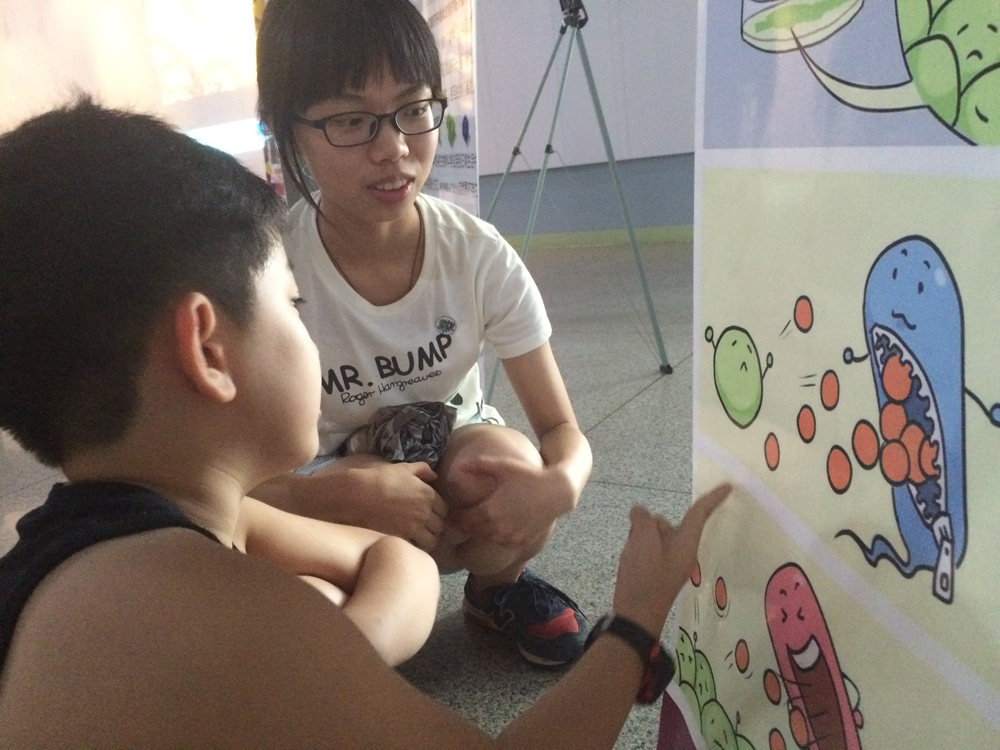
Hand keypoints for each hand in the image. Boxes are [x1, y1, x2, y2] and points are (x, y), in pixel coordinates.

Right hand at [314, 458, 448, 550]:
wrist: (355, 496)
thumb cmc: (378, 479)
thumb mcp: (401, 468)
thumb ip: (422, 470)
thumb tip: (434, 476)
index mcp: (428, 494)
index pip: (444, 510)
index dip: (437, 513)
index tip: (428, 515)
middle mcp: (425, 512)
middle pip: (440, 527)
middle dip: (433, 528)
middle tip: (422, 528)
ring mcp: (414, 528)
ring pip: (431, 541)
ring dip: (426, 540)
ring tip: (416, 538)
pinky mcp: (401, 539)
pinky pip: (417, 548)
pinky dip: (415, 547)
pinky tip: (406, 542)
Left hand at [449, 455, 572, 547]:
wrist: (557, 492)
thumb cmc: (529, 476)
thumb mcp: (504, 466)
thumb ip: (479, 465)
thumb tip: (460, 465)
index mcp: (489, 510)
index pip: (462, 521)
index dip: (455, 517)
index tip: (453, 512)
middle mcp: (498, 527)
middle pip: (472, 531)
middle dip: (465, 525)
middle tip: (461, 517)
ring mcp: (510, 536)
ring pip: (486, 538)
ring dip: (480, 531)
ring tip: (478, 520)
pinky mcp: (521, 541)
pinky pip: (501, 542)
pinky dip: (496, 536)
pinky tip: (497, 525)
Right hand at [612, 484, 731, 635]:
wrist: (635, 615)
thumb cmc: (644, 577)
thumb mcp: (642, 542)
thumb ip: (643, 521)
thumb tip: (640, 512)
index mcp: (686, 543)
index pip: (699, 514)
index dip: (713, 498)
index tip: (729, 486)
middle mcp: (682, 550)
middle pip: (669, 523)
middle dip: (650, 524)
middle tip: (636, 539)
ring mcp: (670, 561)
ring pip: (655, 534)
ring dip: (641, 536)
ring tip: (631, 553)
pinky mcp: (658, 570)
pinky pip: (649, 548)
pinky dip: (638, 547)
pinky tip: (630, 560)